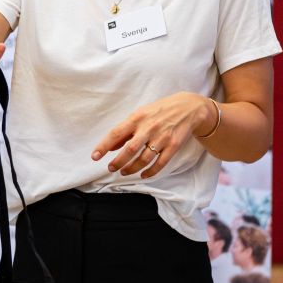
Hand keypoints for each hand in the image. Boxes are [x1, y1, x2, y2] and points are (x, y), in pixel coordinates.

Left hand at [90, 92, 214, 178]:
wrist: (188, 108)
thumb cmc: (159, 111)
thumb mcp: (140, 114)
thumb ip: (126, 130)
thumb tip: (111, 146)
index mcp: (137, 118)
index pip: (116, 133)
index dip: (104, 146)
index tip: (95, 156)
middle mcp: (149, 128)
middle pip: (130, 149)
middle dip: (118, 162)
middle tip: (110, 168)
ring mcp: (162, 138)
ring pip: (144, 159)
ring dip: (132, 168)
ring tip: (124, 172)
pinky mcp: (173, 146)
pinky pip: (160, 163)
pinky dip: (150, 171)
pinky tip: (142, 174)